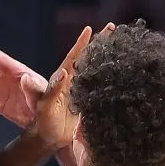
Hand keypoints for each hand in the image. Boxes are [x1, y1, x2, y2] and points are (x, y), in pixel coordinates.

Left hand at [31, 23, 114, 148]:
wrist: (49, 138)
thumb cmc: (43, 120)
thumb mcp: (43, 104)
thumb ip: (51, 89)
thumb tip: (63, 72)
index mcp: (62, 78)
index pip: (73, 57)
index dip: (81, 43)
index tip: (89, 29)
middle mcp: (73, 81)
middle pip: (88, 58)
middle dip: (99, 42)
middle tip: (113, 28)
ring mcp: (81, 91)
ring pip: (95, 70)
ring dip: (107, 57)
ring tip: (121, 45)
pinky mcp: (88, 102)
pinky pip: (99, 86)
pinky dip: (109, 78)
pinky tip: (121, 72)